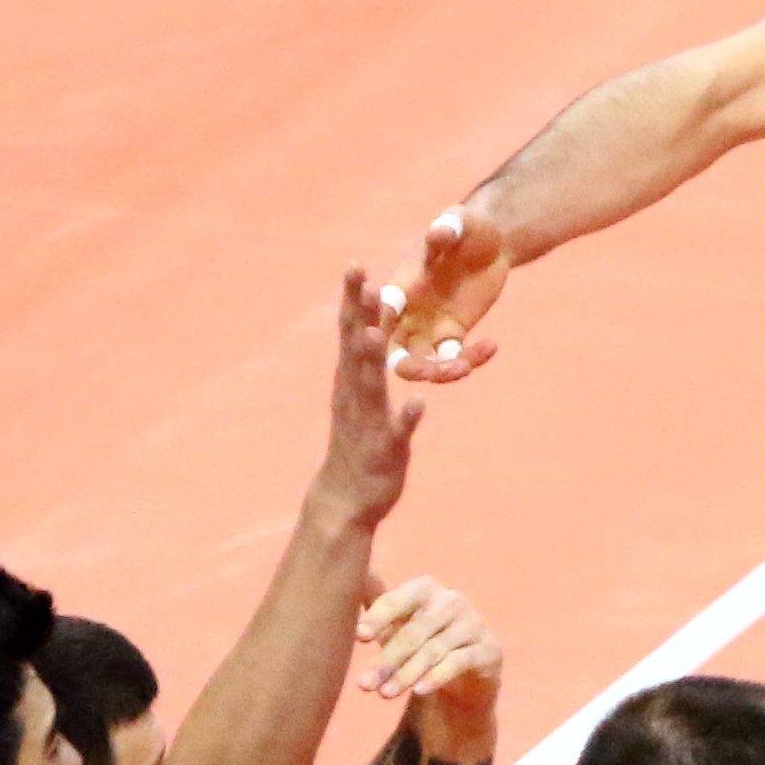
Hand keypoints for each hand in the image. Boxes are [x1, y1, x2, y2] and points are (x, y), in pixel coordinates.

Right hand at [315, 269, 429, 530]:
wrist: (345, 498)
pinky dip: (406, 418)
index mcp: (350, 380)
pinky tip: (419, 403)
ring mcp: (368, 421)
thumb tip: (367, 326)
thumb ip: (364, 364)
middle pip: (356, 347)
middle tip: (363, 277)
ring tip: (376, 332)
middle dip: (361, 313)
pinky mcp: (386, 449)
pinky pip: (397, 432)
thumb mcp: (360, 397)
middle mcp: (355, 395)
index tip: (356, 266)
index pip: (351, 332)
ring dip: (372, 358)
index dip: (354, 300)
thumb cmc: (357, 442)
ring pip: (370, 384)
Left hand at [356, 574, 499, 702]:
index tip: (359, 637)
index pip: (399, 600)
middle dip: (388, 659)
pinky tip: (418, 692)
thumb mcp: (394, 623)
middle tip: (364, 684)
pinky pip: (459, 662)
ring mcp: (474, 625)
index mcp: (426, 588)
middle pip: (415, 630)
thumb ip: (374, 600)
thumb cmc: (420, 641)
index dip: (378, 617)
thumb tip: (348, 572)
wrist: (465, 673)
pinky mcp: (489, 650)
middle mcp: (453, 601)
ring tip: (384, 694)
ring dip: (406, 674)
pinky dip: (437, 676)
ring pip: (435, 650)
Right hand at [385, 205, 506, 384]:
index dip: (381, 323)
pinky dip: (472, 359)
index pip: (383, 308)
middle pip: (395, 348)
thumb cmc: (469, 226)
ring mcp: (429, 325)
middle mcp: (409, 310)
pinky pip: (455, 357)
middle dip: (406, 364)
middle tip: (425, 372)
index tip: (380, 335)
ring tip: (464, 368)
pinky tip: (492, 345)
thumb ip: (448, 228)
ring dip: (439, 372)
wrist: (491, 241)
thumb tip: (437, 234)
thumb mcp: (461, 222)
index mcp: (402, 283)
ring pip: (423, 362)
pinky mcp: (453, 333)